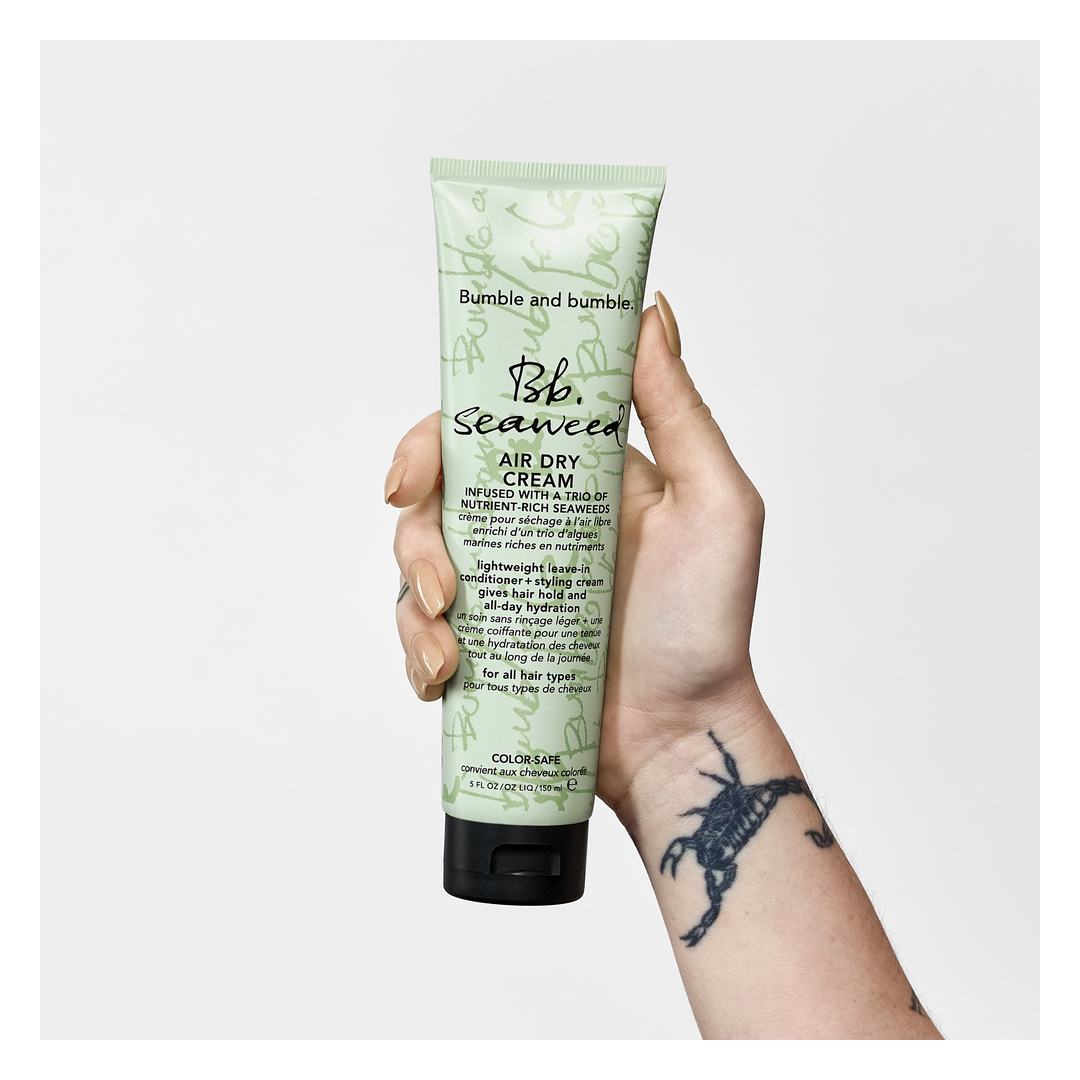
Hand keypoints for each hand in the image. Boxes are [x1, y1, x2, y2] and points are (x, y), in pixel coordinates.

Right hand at [387, 294, 770, 823]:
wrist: (682, 736)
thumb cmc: (708, 624)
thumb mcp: (714, 503)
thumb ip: (679, 408)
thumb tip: (650, 310)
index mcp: (575, 477)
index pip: (486, 428)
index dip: (433, 440)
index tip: (413, 475)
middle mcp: (533, 522)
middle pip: (435, 497)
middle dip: (416, 534)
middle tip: (441, 582)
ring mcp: (506, 586)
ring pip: (417, 565)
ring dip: (413, 603)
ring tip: (450, 649)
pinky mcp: (489, 644)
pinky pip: (422, 634)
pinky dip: (417, 653)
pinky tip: (444, 679)